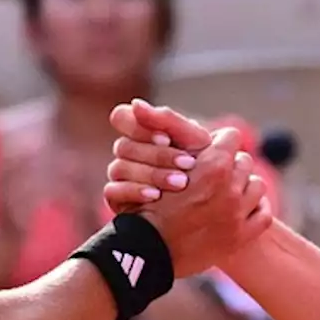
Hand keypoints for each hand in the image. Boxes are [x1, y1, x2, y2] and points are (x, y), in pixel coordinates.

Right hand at [103, 99, 212, 213]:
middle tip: (189, 164)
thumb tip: (136, 104)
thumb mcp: (195, 142)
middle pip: (124, 145)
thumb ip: (170, 120)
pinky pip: (112, 191)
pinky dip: (136, 191)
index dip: (140, 127)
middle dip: (158, 155)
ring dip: (152, 173)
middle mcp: (128, 152)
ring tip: (181, 183)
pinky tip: (156, 195)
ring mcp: (120, 176)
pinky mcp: (117, 199)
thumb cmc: (204, 171)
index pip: (121, 117)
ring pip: (118, 167)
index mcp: (143, 132)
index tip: (166, 139)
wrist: (207, 215)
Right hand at [113, 106, 271, 276]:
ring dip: (243, 186)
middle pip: (243, 160)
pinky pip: (263, 214)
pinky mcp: (242, 236)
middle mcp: (231, 187)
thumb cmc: (147, 205)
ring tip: (226, 192)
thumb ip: (159, 133)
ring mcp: (238, 213)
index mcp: (213, 166)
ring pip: (256, 185)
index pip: (231, 136)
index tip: (209, 149)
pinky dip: (255, 210)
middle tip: (214, 173)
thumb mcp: (151, 163)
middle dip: (230, 164)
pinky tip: (242, 210)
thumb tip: (138, 104)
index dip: (218, 142)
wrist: (147, 252)